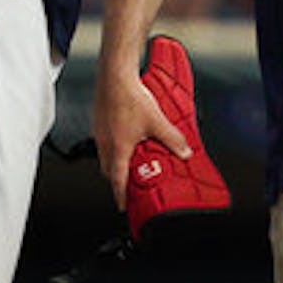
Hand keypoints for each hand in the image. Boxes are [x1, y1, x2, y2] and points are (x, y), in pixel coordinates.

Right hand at [92, 56, 191, 210]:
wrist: (114, 76)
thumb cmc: (130, 98)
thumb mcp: (157, 122)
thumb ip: (172, 139)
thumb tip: (184, 152)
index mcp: (118, 149)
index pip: (117, 181)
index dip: (121, 196)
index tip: (124, 206)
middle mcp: (105, 144)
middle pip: (109, 170)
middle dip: (118, 180)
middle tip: (129, 183)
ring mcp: (99, 133)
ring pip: (105, 155)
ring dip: (116, 161)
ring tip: (131, 159)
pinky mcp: (98, 122)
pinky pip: (104, 141)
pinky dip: (113, 146)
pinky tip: (126, 136)